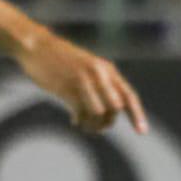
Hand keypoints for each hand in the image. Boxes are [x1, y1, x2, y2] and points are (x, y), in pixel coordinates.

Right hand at [16, 28, 148, 134]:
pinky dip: (81, 121)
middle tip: (98, 127)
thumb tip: (112, 115)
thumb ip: (103, 86)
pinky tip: (75, 121)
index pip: (129, 95)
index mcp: (107, 69)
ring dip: (93, 125)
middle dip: (109, 122)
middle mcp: (99, 74)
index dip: (137, 115)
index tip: (142, 132)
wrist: (37, 47)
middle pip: (115, 109)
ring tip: (85, 124)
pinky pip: (81, 113)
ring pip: (99, 113)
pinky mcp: (67, 88)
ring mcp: (83, 80)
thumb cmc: (64, 61)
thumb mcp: (89, 68)